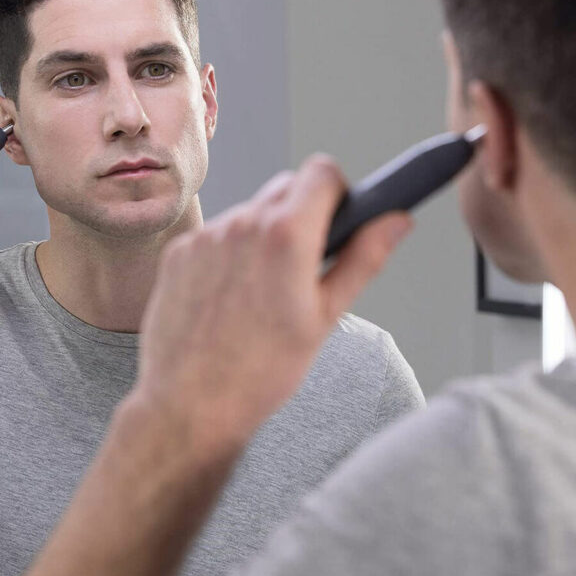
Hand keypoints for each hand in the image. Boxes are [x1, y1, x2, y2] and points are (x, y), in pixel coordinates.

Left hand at [135, 154, 411, 456]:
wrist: (190, 404)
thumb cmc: (261, 371)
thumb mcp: (325, 316)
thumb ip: (363, 259)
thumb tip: (397, 221)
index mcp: (286, 235)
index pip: (322, 171)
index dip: (337, 191)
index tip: (336, 219)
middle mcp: (241, 224)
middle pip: (285, 187)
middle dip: (301, 212)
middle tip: (303, 263)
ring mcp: (205, 236)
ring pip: (248, 212)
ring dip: (263, 233)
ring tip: (261, 290)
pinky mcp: (179, 251)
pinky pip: (215, 234)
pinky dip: (228, 251)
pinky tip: (228, 296)